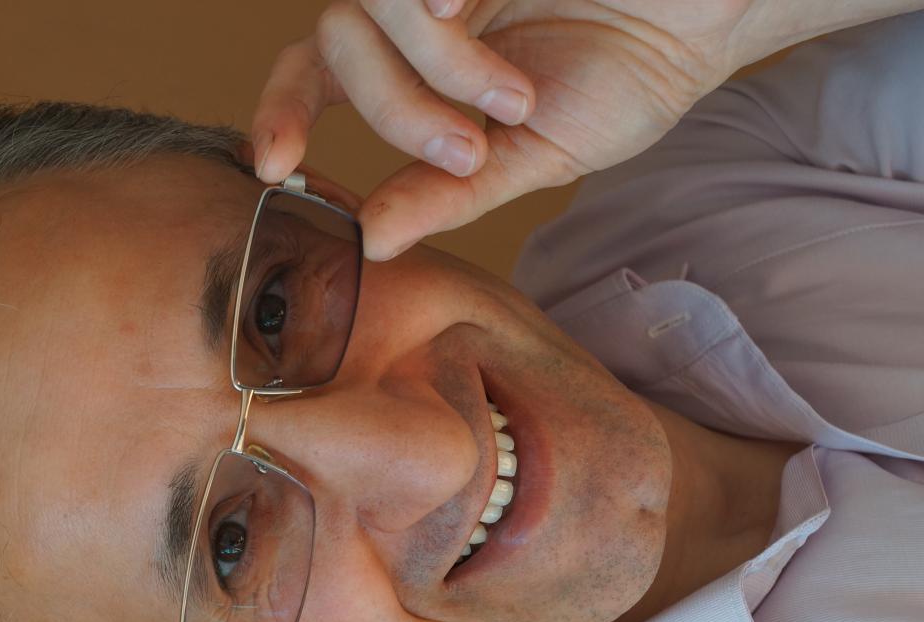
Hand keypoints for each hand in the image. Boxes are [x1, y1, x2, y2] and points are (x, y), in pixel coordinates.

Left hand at [253, 0, 754, 259]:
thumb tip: (370, 242)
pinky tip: (473, 3)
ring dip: (438, 67)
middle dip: (395, 112)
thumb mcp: (529, 159)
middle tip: (472, 148)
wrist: (704, 23)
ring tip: (513, 95)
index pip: (312, 73)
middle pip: (338, 43)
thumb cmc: (620, 83)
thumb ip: (448, 194)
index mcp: (415, 62)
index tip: (274, 164)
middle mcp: (418, 9)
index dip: (281, 110)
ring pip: (375, 4)